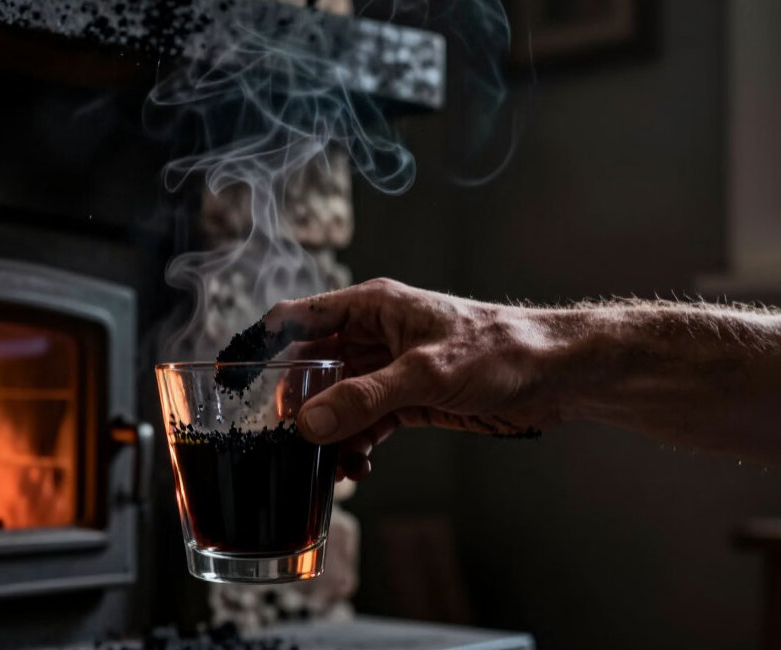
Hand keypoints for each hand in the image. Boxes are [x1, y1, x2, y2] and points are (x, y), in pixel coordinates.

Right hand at [265, 278, 563, 479]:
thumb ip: (364, 399)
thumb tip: (310, 424)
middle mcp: (373, 335)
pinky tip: (356, 469)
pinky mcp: (407, 400)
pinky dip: (354, 446)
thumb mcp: (427, 374)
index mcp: (371, 306)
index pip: (298, 319)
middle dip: (294, 404)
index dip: (261, 345)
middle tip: (283, 440)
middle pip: (310, 367)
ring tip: (325, 465)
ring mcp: (388, 370)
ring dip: (326, 433)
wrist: (558, 375)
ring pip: (335, 401)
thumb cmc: (501, 350)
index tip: (233, 378)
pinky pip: (363, 424)